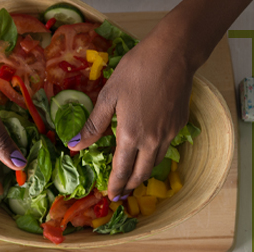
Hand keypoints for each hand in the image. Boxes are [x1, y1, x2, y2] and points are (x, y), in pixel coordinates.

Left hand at [68, 33, 193, 200]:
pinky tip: (148, 153)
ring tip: (133, 177)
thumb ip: (93, 125)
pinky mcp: (179, 125)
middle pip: (141, 174)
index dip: (116, 186)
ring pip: (155, 164)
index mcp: (131, 136)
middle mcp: (152, 141)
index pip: (122, 171)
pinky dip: (154, 158)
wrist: (174, 53)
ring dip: (142, 174)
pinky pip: (165, 149)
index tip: (111, 196)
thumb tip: (74, 147)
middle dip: (129, 187)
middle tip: (121, 193)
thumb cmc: (136, 71)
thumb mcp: (108, 96)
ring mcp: (169, 135)